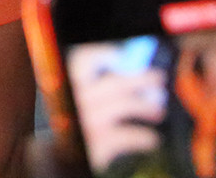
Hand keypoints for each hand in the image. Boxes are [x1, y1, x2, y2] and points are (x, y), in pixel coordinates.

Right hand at [68, 47, 163, 170]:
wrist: (57, 160)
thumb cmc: (71, 123)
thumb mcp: (73, 99)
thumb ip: (92, 83)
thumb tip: (124, 66)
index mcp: (64, 84)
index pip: (81, 60)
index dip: (102, 54)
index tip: (121, 56)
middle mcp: (74, 101)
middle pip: (114, 83)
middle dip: (140, 79)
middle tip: (158, 78)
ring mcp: (86, 124)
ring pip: (124, 107)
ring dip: (145, 107)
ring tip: (158, 111)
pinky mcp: (96, 146)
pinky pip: (127, 136)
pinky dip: (143, 137)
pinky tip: (152, 138)